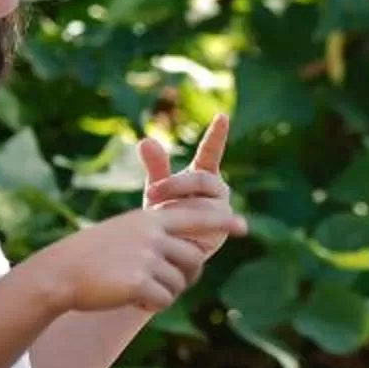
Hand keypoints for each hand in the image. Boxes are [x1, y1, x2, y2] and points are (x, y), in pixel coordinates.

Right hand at [39, 196, 243, 314]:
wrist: (59, 273)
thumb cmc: (91, 256)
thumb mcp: (125, 233)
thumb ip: (156, 237)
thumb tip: (191, 254)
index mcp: (150, 219)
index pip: (196, 216)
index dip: (222, 222)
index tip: (244, 226)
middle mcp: (152, 235)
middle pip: (193, 260)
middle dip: (184, 277)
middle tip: (159, 284)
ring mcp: (147, 257)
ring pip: (180, 283)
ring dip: (164, 292)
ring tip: (136, 288)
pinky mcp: (140, 282)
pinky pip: (165, 300)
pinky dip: (152, 304)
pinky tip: (131, 298)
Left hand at [141, 113, 237, 227]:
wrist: (168, 251)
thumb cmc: (164, 215)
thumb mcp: (157, 189)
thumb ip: (155, 166)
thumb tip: (145, 140)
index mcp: (203, 173)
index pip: (211, 152)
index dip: (216, 135)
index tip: (222, 116)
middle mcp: (217, 189)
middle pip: (199, 179)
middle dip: (173, 185)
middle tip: (150, 194)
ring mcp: (222, 209)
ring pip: (202, 204)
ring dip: (177, 210)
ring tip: (158, 218)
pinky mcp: (221, 229)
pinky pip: (204, 224)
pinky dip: (185, 227)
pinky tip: (174, 232)